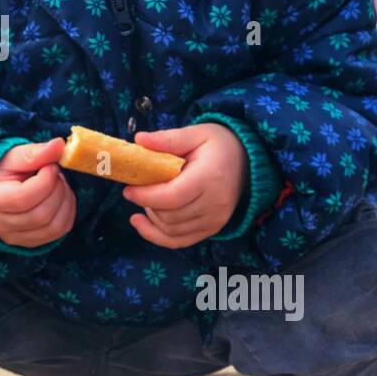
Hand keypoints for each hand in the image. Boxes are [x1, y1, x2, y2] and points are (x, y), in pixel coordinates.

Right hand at [0, 137, 75, 248]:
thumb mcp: (10, 157)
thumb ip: (33, 153)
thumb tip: (60, 146)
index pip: (24, 198)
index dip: (46, 180)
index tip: (50, 165)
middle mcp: (0, 225)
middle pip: (41, 215)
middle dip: (57, 190)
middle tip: (55, 174)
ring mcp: (14, 238)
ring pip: (54, 227)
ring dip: (66, 202)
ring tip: (58, 185)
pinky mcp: (29, 243)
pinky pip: (58, 233)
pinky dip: (67, 213)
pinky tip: (61, 198)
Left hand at [122, 124, 247, 248]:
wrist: (248, 161)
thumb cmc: (218, 144)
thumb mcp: (195, 134)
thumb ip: (167, 139)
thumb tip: (139, 140)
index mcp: (208, 178)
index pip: (172, 197)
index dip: (145, 196)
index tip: (128, 189)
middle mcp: (214, 203)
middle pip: (169, 215)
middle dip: (147, 204)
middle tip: (138, 188)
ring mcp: (215, 220)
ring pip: (171, 230)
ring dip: (152, 218)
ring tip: (146, 198)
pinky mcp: (212, 228)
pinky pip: (180, 241)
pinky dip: (157, 236)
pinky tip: (142, 223)